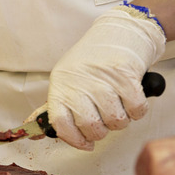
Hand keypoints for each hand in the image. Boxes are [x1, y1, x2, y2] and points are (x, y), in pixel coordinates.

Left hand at [45, 4, 165, 149]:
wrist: (119, 31)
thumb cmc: (94, 57)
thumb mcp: (68, 76)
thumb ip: (60, 104)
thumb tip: (37, 130)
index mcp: (62, 83)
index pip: (60, 123)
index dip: (74, 140)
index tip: (85, 143)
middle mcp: (80, 82)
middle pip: (92, 127)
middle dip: (102, 131)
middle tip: (104, 119)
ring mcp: (103, 79)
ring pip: (116, 122)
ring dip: (122, 118)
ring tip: (118, 103)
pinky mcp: (126, 77)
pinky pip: (136, 111)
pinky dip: (137, 109)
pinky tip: (131, 98)